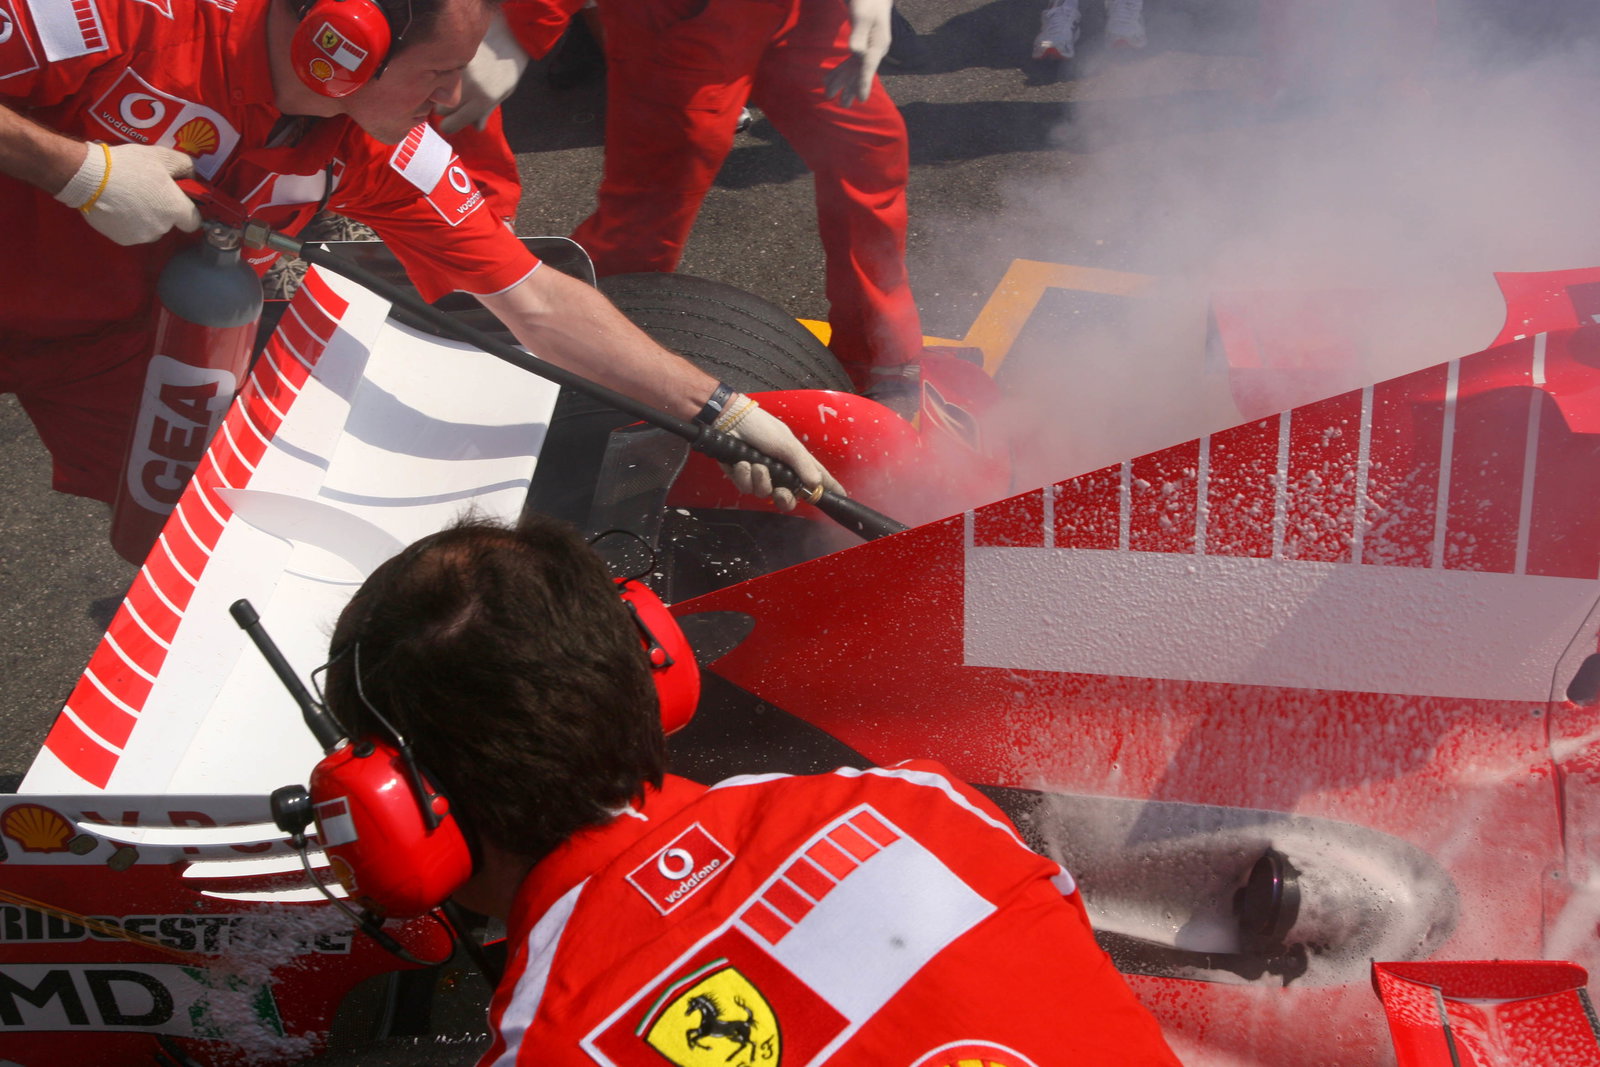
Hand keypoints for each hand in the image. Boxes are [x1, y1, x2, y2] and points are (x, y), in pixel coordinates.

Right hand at [53, 142, 200, 245]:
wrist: (89, 177)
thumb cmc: (128, 165)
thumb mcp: (162, 156)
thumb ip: (186, 166)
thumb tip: (194, 176)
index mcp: (176, 210)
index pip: (194, 221)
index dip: (187, 210)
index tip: (177, 199)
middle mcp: (163, 228)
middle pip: (170, 223)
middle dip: (162, 210)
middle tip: (146, 191)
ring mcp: (142, 236)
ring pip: (150, 229)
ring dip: (145, 217)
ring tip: (129, 197)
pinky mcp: (123, 240)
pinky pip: (132, 232)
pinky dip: (127, 222)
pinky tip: (117, 206)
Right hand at [437, 10, 531, 133]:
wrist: (508, 36)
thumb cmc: (508, 69)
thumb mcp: (502, 93)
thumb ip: (486, 111)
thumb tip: (475, 128)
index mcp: (481, 102)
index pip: (450, 125)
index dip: (449, 125)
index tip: (452, 120)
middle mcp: (466, 89)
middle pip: (438, 110)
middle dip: (445, 108)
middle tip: (454, 99)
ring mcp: (456, 72)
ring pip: (434, 92)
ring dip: (440, 91)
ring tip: (452, 82)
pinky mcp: (450, 58)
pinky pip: (437, 73)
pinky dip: (441, 73)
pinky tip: (452, 67)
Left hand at [718, 395, 845, 510]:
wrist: (730, 422)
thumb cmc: (762, 428)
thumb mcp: (787, 444)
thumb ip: (802, 464)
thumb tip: (816, 484)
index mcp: (796, 462)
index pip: (817, 478)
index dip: (828, 489)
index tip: (841, 497)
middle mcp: (780, 472)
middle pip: (788, 498)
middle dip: (784, 498)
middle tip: (781, 491)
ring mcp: (762, 476)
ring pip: (764, 493)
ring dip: (761, 479)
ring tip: (756, 464)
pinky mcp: (743, 477)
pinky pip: (746, 487)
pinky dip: (744, 475)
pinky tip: (742, 462)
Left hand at [824, 0, 892, 106]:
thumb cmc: (869, 2)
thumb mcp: (863, 16)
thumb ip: (859, 35)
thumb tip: (855, 53)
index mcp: (877, 44)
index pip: (869, 67)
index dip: (864, 83)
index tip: (862, 99)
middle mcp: (875, 50)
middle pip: (861, 72)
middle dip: (851, 88)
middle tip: (843, 106)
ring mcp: (869, 48)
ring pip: (854, 69)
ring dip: (843, 82)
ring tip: (830, 95)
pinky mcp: (863, 45)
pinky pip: (851, 62)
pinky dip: (841, 71)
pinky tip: (830, 78)